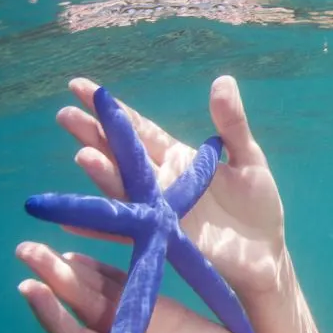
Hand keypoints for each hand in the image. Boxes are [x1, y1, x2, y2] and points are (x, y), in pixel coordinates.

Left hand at [16, 242, 273, 332]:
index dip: (54, 317)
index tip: (31, 288)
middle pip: (80, 311)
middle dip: (53, 281)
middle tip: (26, 249)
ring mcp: (137, 325)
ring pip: (96, 295)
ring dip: (70, 272)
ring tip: (41, 246)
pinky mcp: (156, 309)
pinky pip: (123, 286)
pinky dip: (100, 270)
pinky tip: (80, 254)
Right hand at [56, 76, 287, 296]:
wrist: (266, 253)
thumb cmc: (257, 205)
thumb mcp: (248, 159)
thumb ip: (232, 124)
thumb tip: (223, 80)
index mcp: (179, 159)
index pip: (139, 130)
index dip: (113, 110)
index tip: (81, 87)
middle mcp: (161, 182)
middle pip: (122, 154)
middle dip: (94, 134)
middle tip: (65, 114)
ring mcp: (161, 211)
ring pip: (124, 189)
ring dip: (104, 175)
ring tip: (85, 156)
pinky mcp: (167, 239)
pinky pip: (131, 232)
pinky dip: (104, 228)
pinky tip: (76, 222)